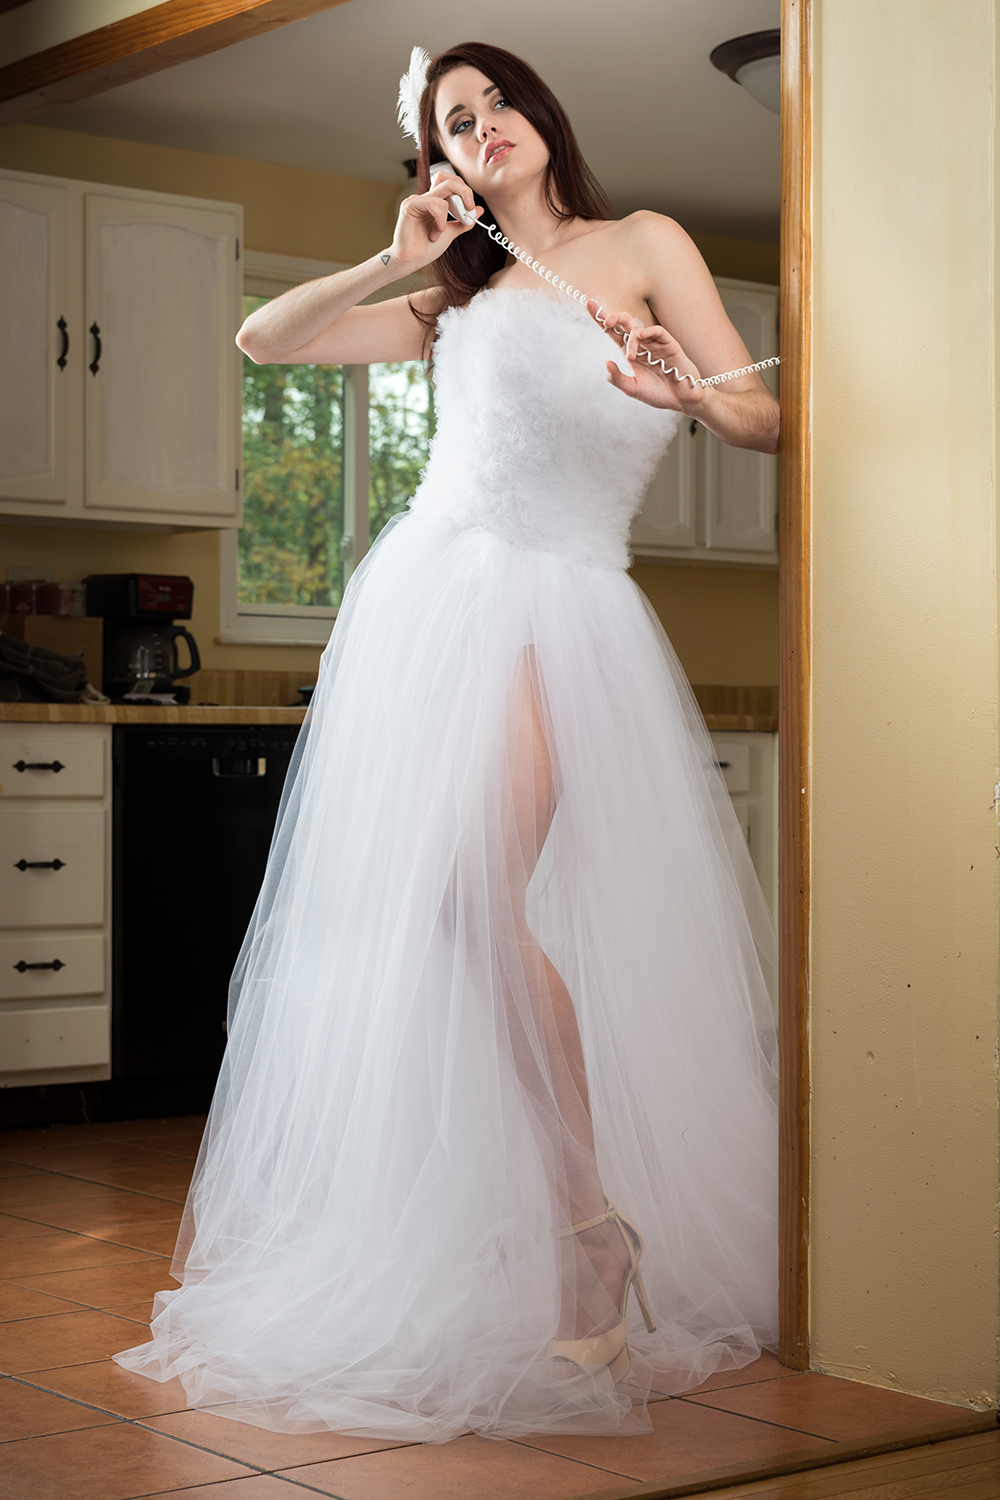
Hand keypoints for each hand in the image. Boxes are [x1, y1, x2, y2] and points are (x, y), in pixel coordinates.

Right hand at [390, 171, 481, 270]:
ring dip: (449, 215)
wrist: (411, 261)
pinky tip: (436, 232)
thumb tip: (479, 210)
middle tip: (469, 207)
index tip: (472, 209)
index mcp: (436, 202)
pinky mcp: (410, 205)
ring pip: (444, 190)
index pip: (452, 182)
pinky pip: (433, 203)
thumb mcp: (451, 233)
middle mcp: (427, 198)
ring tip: (440, 232)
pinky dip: (440, 218)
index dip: (465, 191)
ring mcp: (418, 200)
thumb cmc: (426, 248)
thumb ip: (463, 222)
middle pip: (448, 178)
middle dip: (464, 191)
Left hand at [586, 302, 706, 413]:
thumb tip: (606, 363)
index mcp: (630, 352)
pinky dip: (649, 331)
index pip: (613, 331)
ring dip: (631, 339)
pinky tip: (642, 337)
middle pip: (624, 323)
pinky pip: (658, 332)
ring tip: (630, 357)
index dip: (601, 318)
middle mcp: (641, 345)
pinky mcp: (669, 345)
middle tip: (605, 322)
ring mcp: (655, 343)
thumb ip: (617, 379)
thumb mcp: (632, 389)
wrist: (681, 400)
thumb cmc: (658, 394)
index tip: (589, 304)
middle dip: (612, 318)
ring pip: (638, 328)